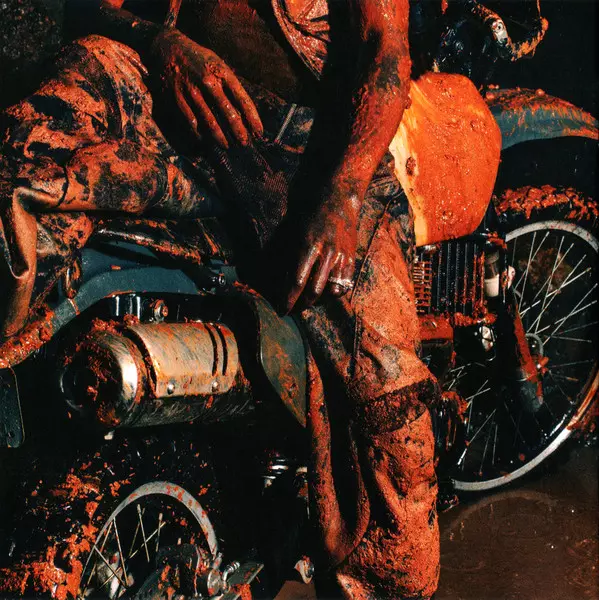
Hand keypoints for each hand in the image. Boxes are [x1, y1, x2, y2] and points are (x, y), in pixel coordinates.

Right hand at [152, 28, 262, 147]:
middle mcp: (208, 82)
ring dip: (220, 137)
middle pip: (228, 113)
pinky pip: (191, 122)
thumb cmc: (198, 59)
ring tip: (227, 146)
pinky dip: (200, 134)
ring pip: (210, 121)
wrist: (167, 47)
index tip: (259, 132)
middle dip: (239, 131)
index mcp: (222, 73)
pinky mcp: (177, 98)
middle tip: (244, 143)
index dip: (252, 118)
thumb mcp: (218, 65)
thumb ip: (230, 85)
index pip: (242, 99)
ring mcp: (192, 91)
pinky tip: (206, 141)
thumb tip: (243, 111)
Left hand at [285, 190, 358, 312]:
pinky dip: (332, 293)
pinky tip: (323, 294)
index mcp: (307, 244)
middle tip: (290, 310)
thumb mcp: (288, 229)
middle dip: (300, 306)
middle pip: (313, 292)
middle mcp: (326, 253)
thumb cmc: (307, 209)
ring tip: (306, 303)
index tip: (280, 310)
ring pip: (330, 292)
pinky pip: (344, 285)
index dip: (287, 300)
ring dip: (317, 302)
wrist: (337, 193)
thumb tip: (262, 276)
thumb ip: (279, 254)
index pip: (296, 282)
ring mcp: (342, 256)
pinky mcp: (351, 257)